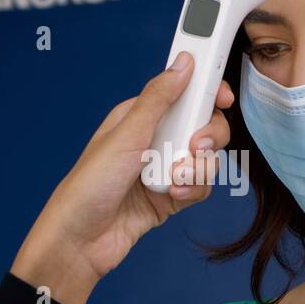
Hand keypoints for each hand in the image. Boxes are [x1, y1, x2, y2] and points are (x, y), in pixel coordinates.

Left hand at [11, 52, 233, 303]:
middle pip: (204, 125)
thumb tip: (184, 62)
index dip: (207, 92)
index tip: (222, 97)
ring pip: (206, 158)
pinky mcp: (172, 196)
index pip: (183, 93)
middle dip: (207, 137)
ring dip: (196, 170)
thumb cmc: (89, 186)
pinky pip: (200, 186)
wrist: (82, 241)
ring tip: (171, 181)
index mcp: (140, 116)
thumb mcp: (126, 135)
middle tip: (194, 147)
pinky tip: (170, 196)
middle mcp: (155, 139)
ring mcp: (165, 168)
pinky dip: (191, 191)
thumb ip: (159, 98)